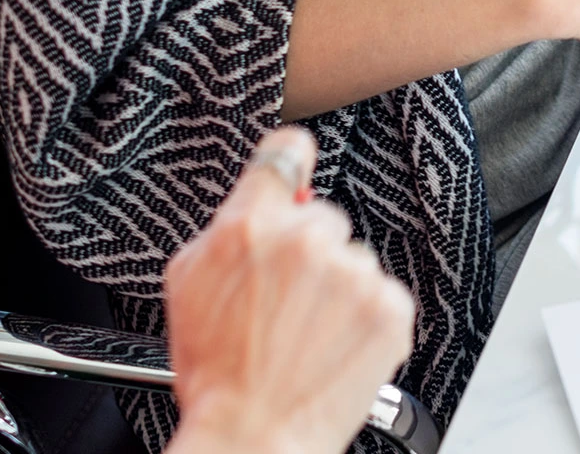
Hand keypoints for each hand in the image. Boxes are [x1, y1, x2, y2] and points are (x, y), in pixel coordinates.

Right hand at [163, 128, 415, 453]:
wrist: (254, 434)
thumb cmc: (219, 374)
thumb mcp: (191, 284)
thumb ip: (227, 230)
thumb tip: (256, 199)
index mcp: (250, 226)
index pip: (286, 153)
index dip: (291, 160)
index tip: (297, 167)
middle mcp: (306, 241)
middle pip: (323, 219)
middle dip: (311, 251)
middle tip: (287, 301)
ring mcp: (352, 273)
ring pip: (353, 260)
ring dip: (339, 288)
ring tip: (308, 334)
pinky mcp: (388, 306)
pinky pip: (382, 293)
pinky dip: (366, 318)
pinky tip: (334, 345)